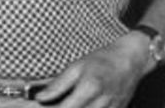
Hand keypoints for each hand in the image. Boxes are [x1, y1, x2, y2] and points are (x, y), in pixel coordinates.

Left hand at [35, 32, 150, 106]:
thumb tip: (41, 97)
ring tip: (59, 103)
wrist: (130, 61)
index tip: (34, 105)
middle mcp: (101, 103)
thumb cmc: (103, 61)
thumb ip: (58, 84)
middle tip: (44, 104)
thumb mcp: (76, 67)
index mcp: (89, 88)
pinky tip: (77, 105)